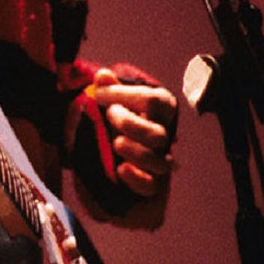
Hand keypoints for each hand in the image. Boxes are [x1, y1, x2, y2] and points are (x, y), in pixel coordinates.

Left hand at [91, 66, 178, 223]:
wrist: (112, 173)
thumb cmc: (117, 129)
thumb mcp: (112, 107)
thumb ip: (110, 91)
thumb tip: (103, 75)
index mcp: (159, 115)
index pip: (156, 100)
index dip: (126, 94)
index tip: (100, 94)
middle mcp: (163, 139)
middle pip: (158, 132)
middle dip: (130, 123)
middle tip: (109, 116)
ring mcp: (159, 164)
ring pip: (159, 161)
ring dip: (135, 151)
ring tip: (115, 143)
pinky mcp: (151, 188)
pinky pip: (151, 186)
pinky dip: (136, 178)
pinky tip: (121, 169)